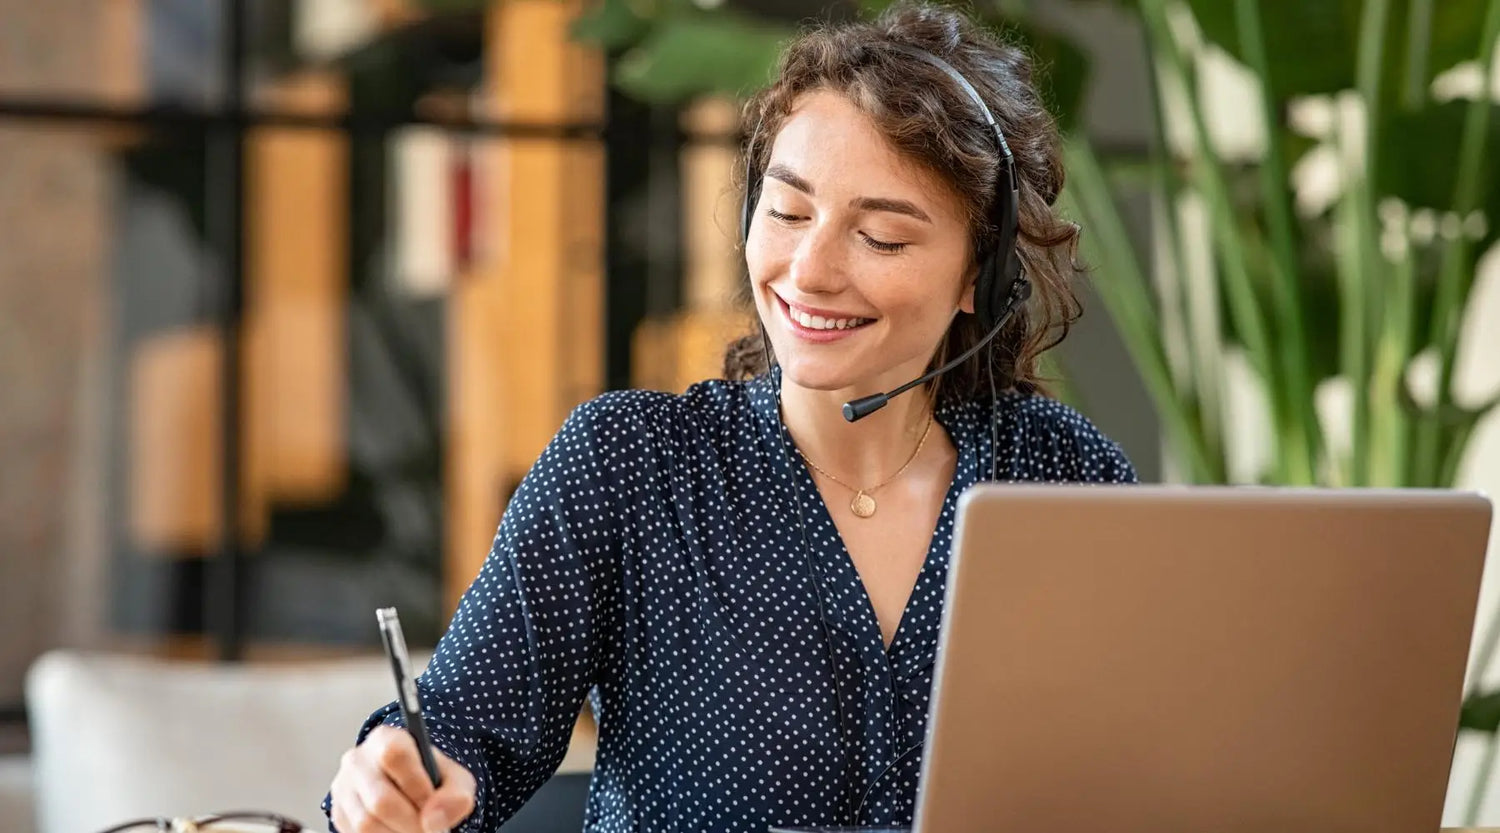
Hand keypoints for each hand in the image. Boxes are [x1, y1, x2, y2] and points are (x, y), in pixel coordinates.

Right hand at [330, 725, 476, 832]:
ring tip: (416, 830)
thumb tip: (435, 818)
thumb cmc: (432, 780)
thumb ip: (456, 794)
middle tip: (428, 829)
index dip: (415, 784)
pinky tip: (399, 830)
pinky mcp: (339, 813)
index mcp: (386, 739)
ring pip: (366, 822)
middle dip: (411, 822)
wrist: (411, 790)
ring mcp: (344, 788)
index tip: (432, 803)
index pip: (393, 755)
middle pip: (380, 799)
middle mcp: (358, 760)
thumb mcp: (455, 780)